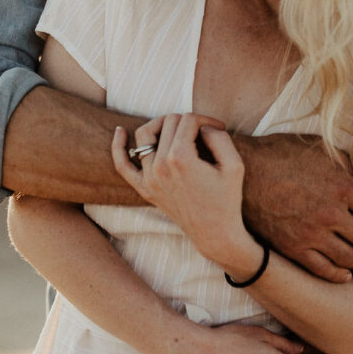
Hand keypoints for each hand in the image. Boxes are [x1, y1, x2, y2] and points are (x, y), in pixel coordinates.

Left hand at [112, 115, 258, 271]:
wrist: (215, 234)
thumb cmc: (227, 199)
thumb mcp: (234, 165)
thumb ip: (219, 137)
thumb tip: (203, 126)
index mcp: (181, 159)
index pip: (188, 120)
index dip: (206, 119)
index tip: (218, 129)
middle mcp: (160, 166)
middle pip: (169, 123)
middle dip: (188, 122)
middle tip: (205, 133)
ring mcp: (149, 178)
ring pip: (145, 134)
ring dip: (161, 125)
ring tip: (177, 127)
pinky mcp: (144, 188)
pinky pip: (122, 165)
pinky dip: (118, 147)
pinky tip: (120, 131)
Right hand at [238, 134, 352, 281]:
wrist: (243, 171)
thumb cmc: (280, 153)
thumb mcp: (319, 147)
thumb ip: (347, 164)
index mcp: (344, 186)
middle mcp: (333, 213)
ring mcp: (313, 234)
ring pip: (351, 259)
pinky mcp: (294, 249)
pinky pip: (325, 271)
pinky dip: (339, 275)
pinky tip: (343, 272)